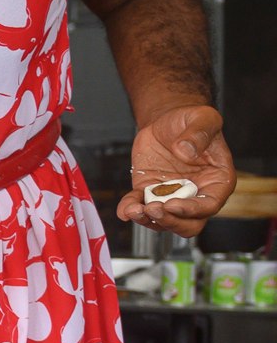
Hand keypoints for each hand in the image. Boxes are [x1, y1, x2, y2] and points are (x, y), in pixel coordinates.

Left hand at [117, 105, 234, 237]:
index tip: (172, 205)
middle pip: (188, 223)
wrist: (166, 121)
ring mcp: (172, 195)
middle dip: (170, 221)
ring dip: (148, 220)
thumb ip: (198, 134)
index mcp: (217, 181)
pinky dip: (131, 210)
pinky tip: (124, 209)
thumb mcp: (202, 118)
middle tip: (153, 209)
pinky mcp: (150, 191)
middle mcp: (196, 193)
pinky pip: (140, 207)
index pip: (208, 205)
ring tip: (134, 210)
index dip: (192, 210)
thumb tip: (185, 151)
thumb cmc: (191, 120)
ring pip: (163, 221)